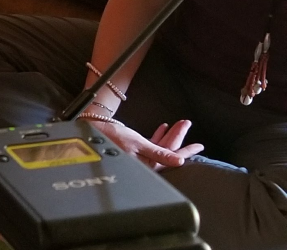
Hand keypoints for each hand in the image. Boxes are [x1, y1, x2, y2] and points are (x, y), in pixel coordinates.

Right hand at [86, 119, 203, 170]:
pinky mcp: (133, 150)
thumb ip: (159, 153)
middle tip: (187, 125)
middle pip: (168, 151)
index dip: (186, 150)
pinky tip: (162, 128)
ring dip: (169, 135)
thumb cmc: (111, 137)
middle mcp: (145, 163)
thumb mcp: (138, 144)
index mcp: (147, 165)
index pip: (172, 159)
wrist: (91, 130)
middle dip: (178, 138)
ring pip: (161, 147)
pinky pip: (151, 144)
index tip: (199, 145)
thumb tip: (179, 161)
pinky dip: (158, 136)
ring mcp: (140, 156)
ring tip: (178, 125)